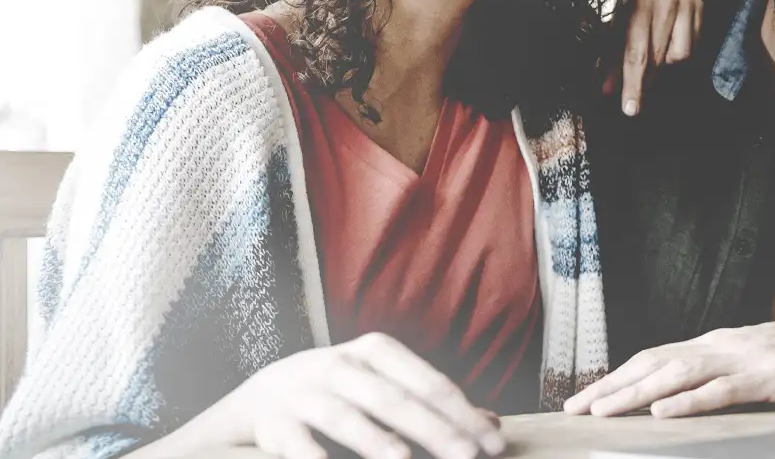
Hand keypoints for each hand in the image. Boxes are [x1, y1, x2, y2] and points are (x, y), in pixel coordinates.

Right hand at [188, 333, 503, 458]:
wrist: (258, 398)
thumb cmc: (339, 392)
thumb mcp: (383, 385)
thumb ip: (433, 404)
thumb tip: (491, 423)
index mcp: (376, 351)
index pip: (428, 383)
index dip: (463, 413)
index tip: (492, 442)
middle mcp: (340, 365)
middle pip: (394, 399)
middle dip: (434, 429)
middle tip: (467, 456)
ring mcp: (304, 391)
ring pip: (345, 416)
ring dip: (375, 440)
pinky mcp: (274, 422)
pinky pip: (297, 443)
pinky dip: (314, 457)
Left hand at [562, 298, 774, 418]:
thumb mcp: (759, 358)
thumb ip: (725, 372)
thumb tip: (688, 391)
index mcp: (718, 343)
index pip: (655, 357)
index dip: (617, 376)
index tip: (585, 396)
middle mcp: (722, 345)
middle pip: (654, 363)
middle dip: (612, 386)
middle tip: (574, 408)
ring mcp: (744, 360)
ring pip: (677, 374)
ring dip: (635, 393)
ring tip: (602, 409)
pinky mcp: (768, 378)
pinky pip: (720, 391)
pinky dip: (687, 401)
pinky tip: (661, 412)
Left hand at [610, 0, 701, 115]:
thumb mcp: (616, 16)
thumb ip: (612, 53)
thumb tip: (606, 91)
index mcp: (637, 3)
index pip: (636, 52)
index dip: (632, 84)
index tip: (629, 109)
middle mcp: (664, 2)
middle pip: (658, 58)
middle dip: (645, 83)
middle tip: (634, 98)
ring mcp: (687, 4)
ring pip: (680, 56)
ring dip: (665, 69)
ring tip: (653, 66)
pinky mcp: (702, 8)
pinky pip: (695, 47)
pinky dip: (680, 57)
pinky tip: (669, 52)